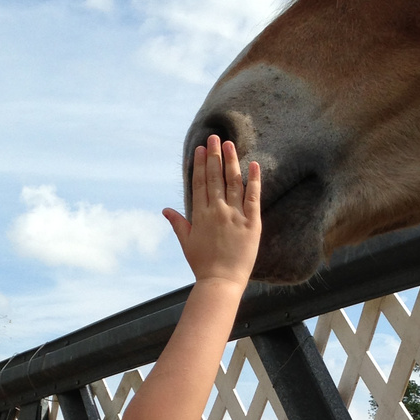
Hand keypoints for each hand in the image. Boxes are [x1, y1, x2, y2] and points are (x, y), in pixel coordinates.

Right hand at [163, 135, 260, 286]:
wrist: (221, 282)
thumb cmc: (203, 265)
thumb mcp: (186, 242)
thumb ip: (178, 223)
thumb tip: (165, 210)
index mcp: (200, 214)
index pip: (200, 183)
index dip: (200, 164)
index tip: (201, 148)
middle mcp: (217, 211)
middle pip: (215, 178)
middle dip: (214, 156)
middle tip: (214, 137)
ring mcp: (234, 216)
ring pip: (232, 182)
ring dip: (231, 161)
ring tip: (230, 144)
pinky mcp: (251, 223)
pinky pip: (253, 197)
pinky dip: (254, 180)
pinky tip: (254, 164)